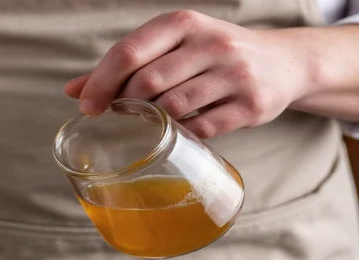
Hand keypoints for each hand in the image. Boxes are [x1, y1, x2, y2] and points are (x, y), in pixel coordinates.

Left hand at [64, 10, 311, 137]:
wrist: (284, 63)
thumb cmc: (212, 56)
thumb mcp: (172, 48)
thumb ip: (125, 66)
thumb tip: (73, 90)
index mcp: (184, 23)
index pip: (130, 51)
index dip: (101, 82)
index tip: (86, 106)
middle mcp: (211, 43)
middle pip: (148, 82)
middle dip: (125, 105)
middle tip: (119, 118)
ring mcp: (234, 75)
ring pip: (174, 107)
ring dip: (153, 123)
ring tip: (149, 125)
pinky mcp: (251, 105)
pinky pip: (203, 129)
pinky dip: (182, 136)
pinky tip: (177, 134)